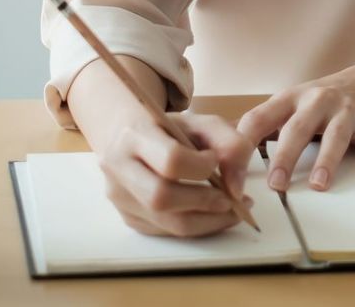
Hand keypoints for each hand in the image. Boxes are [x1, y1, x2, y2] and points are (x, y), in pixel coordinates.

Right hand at [95, 111, 256, 237]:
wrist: (130, 136)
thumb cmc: (170, 129)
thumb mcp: (203, 123)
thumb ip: (231, 144)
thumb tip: (236, 189)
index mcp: (135, 133)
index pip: (170, 159)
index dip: (201, 166)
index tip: (214, 161)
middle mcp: (118, 166)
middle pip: (162, 198)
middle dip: (204, 202)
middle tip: (231, 200)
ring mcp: (118, 196)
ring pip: (167, 223)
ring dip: (208, 221)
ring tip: (230, 210)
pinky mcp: (127, 217)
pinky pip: (166, 232)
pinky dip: (195, 226)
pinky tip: (210, 214)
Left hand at [237, 65, 354, 191]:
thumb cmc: (321, 103)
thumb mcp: (290, 106)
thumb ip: (263, 127)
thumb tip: (223, 154)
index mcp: (289, 100)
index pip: (258, 120)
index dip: (242, 148)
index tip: (232, 178)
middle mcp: (318, 102)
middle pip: (298, 128)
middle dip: (285, 156)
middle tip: (276, 184)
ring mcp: (347, 111)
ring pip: (336, 136)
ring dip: (328, 161)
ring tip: (319, 185)